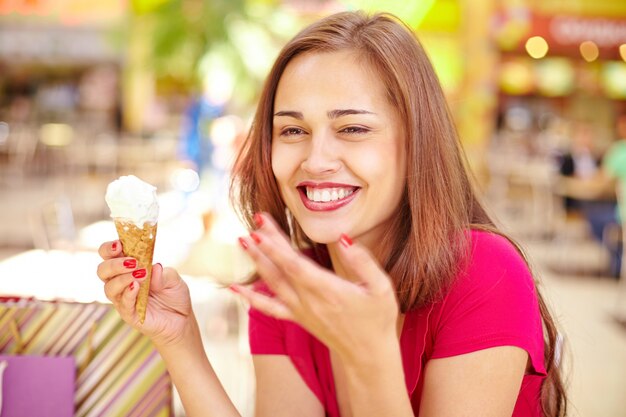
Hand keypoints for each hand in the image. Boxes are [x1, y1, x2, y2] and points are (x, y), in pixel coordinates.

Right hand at [96, 241, 191, 346]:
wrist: (181, 319)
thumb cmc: (173, 295)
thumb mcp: (174, 279)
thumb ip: (164, 274)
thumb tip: (155, 267)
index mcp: (128, 268)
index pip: (109, 255)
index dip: (109, 248)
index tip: (118, 243)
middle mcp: (121, 282)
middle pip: (103, 270)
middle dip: (114, 263)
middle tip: (132, 261)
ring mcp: (123, 298)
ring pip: (109, 287)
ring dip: (122, 278)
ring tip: (141, 273)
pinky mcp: (129, 314)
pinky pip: (122, 303)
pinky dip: (128, 294)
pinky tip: (136, 286)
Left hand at [234, 213, 398, 363]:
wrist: (368, 355)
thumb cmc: (377, 318)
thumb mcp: (381, 287)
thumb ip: (362, 261)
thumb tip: (343, 237)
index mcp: (328, 290)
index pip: (294, 265)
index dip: (275, 246)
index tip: (261, 228)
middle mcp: (308, 301)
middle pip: (280, 268)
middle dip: (264, 243)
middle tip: (253, 220)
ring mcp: (300, 311)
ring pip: (272, 284)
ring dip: (256, 261)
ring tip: (242, 240)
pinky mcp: (298, 319)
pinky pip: (270, 308)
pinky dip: (251, 298)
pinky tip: (234, 288)